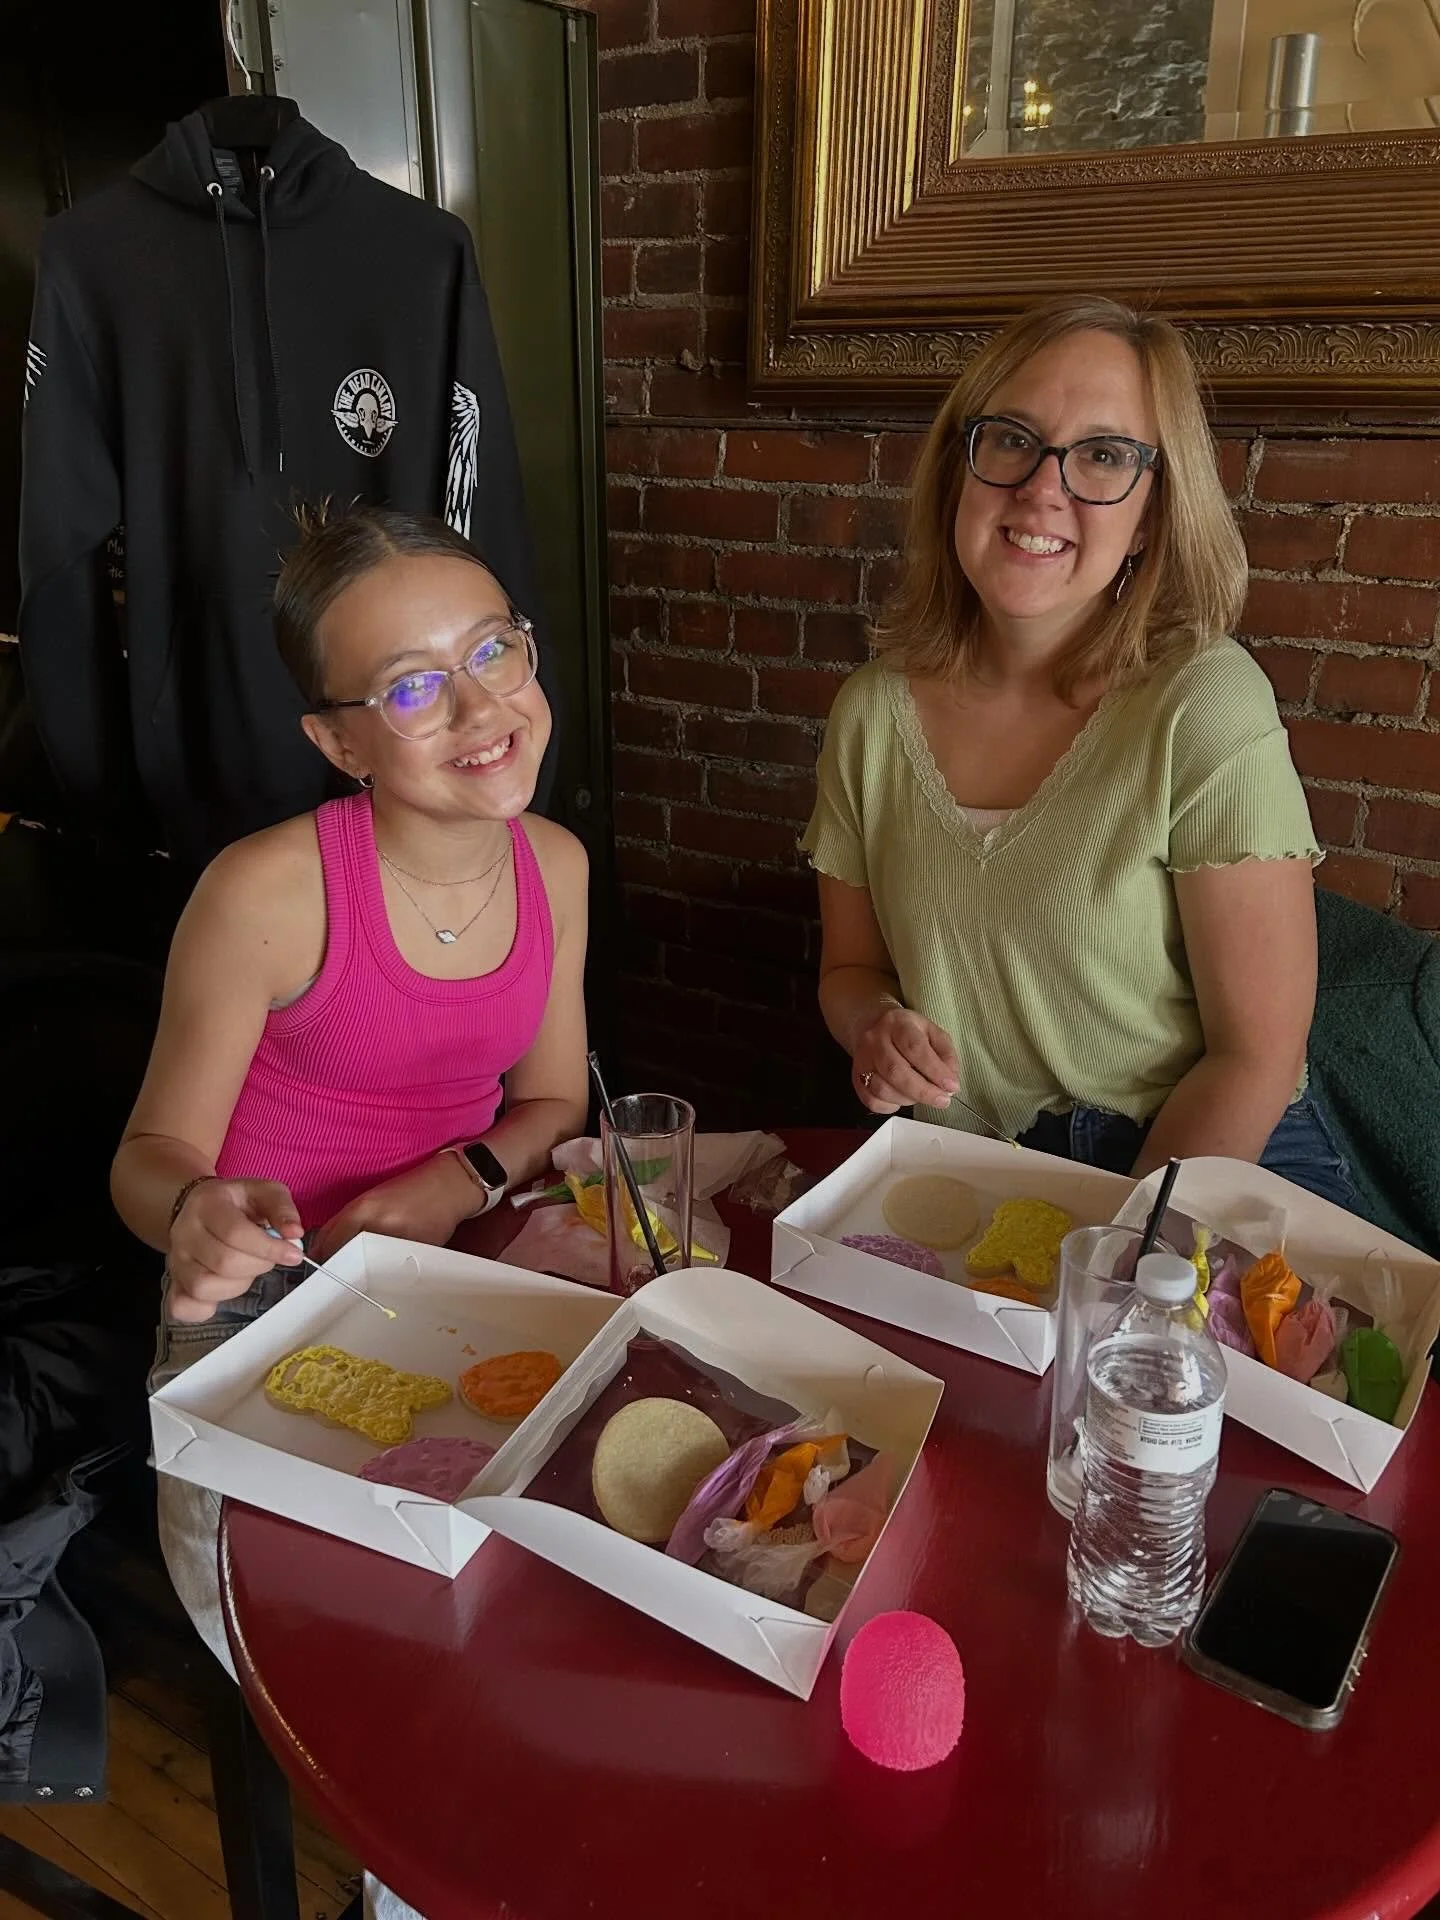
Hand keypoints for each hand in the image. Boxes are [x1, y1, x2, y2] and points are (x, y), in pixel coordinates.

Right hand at [167, 1178, 303, 1323]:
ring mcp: (176, 1260)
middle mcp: (184, 1233)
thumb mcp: (263, 1192)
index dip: (269, 1248)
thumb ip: (282, 1208)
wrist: (199, 1208)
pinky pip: (182, 1306)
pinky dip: (205, 1308)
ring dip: (237, 1285)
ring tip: (247, 1270)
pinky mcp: (174, 1282)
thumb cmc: (237, 1203)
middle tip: (268, 1258)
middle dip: (258, 1265)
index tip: (294, 1254)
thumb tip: (294, 1233)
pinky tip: (224, 1291)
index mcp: (207, 1204)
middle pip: (223, 1262)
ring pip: (203, 1287)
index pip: (235, 1233)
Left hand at [308, 1156, 472, 1265]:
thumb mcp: (373, 1199)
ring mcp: (396, 1239)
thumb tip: (325, 1247)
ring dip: (360, 1271)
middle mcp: (376, 1223)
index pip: (328, 1241)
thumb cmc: (409, 1191)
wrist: (447, 1186)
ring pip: (367, 1265)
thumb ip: (348, 1222)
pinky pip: (390, 1267)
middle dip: (338, 1267)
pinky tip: (385, 1269)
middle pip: (345, 1256)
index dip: (320, 1257)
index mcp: (362, 1208)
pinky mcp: (414, 1251)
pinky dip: (384, 1270)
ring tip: (361, 1274)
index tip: (317, 1266)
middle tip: (337, 1275)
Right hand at [853, 1007, 960, 1113]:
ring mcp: (862, 1059)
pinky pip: (871, 1100)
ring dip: (908, 1099)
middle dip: (923, 1091)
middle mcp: (875, 1040)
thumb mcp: (932, 1033)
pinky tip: (901, 1099)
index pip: (915, 1048)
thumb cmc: (907, 1032)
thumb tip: (950, 1082)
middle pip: (896, 1071)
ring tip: (922, 1096)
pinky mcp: (855, 1077)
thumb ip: (946, 1055)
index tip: (951, 1087)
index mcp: (898, 1024)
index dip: (935, 1071)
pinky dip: (890, 1106)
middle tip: (942, 1100)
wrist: (872, 1024)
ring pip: (882, 1089)